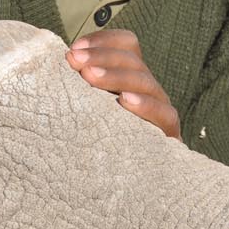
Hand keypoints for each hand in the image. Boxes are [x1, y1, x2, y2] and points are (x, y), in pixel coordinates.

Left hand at [66, 28, 180, 139]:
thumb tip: (60, 61)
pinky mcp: (168, 135)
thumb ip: (79, 85)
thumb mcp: (87, 108)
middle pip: (134, 60)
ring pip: (146, 81)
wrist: (124, 187)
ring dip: (116, 76)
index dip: (103, 40)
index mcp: (130, 76)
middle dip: (102, 57)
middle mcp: (147, 89)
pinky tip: (124, 102)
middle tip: (75, 62)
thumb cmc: (97, 141)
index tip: (74, 49)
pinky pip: (165, 114)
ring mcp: (160, 110)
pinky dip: (145, 105)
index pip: (128, 43)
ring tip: (90, 77)